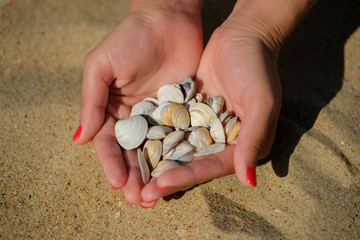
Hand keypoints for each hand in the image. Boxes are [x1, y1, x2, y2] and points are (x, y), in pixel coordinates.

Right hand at [73, 1, 202, 205]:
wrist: (167, 20)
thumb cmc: (130, 39)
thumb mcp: (102, 66)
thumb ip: (92, 101)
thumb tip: (79, 139)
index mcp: (113, 111)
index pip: (110, 144)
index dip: (112, 164)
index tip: (117, 182)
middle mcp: (137, 119)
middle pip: (134, 154)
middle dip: (134, 177)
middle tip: (139, 200)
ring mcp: (161, 118)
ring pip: (157, 152)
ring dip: (156, 175)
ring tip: (157, 196)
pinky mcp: (183, 113)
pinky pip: (181, 138)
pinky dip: (179, 156)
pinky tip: (181, 173)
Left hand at [141, 15, 281, 201]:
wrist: (243, 36)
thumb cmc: (257, 68)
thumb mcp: (261, 102)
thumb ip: (253, 140)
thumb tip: (248, 181)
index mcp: (240, 145)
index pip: (210, 167)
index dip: (185, 177)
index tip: (158, 187)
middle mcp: (220, 140)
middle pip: (190, 164)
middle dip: (164, 178)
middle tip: (138, 196)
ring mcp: (202, 126)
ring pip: (176, 149)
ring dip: (155, 164)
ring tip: (130, 178)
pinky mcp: (188, 111)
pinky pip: (169, 127)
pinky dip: (153, 137)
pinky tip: (132, 146)